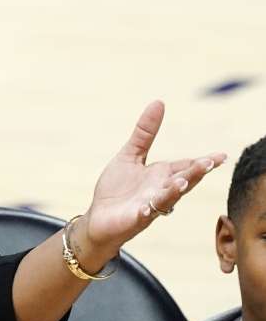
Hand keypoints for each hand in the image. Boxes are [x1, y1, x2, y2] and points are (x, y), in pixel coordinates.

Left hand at [78, 100, 226, 267]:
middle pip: (183, 181)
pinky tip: (146, 207)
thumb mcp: (130, 155)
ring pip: (167, 197)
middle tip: (208, 163)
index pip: (186, 166)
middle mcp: (161, 190)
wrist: (99, 217)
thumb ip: (145, 133)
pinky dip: (147, 210)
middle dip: (195, 173)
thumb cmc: (117, 188)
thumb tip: (159, 102)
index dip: (203, 162)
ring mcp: (150, 205)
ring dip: (174, 190)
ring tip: (182, 181)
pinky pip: (145, 214)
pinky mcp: (135, 218)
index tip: (221, 156)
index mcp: (162, 175)